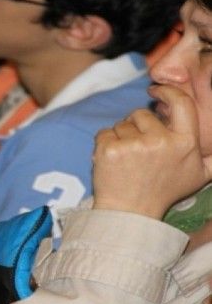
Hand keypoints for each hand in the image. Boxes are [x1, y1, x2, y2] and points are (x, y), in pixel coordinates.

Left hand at [93, 85, 211, 218]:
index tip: (156, 90)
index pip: (181, 103)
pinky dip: (105, 144)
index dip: (167, 92)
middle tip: (139, 150)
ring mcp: (134, 145)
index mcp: (185, 143)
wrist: (130, 212)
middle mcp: (161, 142)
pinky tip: (114, 161)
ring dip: (122, 136)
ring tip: (128, 159)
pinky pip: (104, 132)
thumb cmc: (163, 191)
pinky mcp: (109, 150)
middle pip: (142, 113)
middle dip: (137, 126)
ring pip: (122, 123)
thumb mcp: (199, 175)